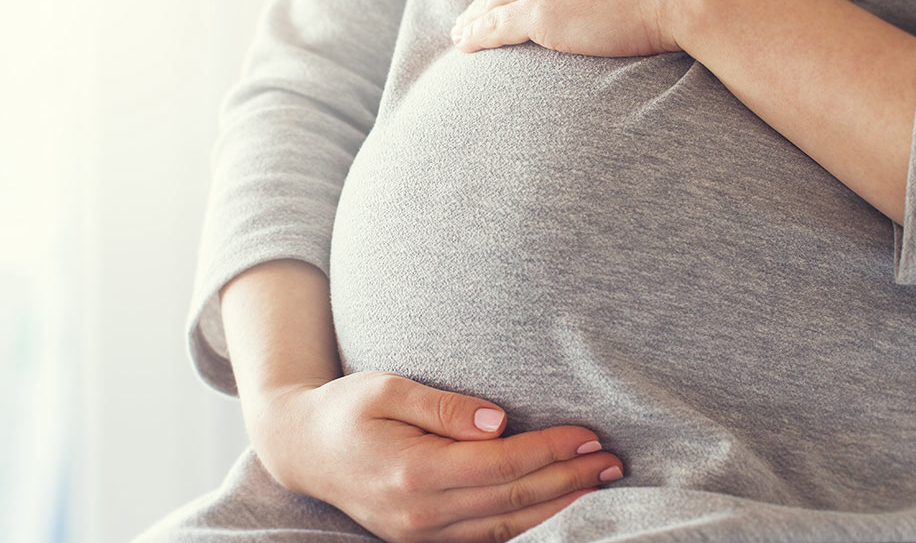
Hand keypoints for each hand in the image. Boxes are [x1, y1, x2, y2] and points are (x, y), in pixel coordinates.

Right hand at [249, 371, 623, 542]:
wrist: (302, 449)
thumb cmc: (347, 409)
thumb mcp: (388, 388)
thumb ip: (443, 406)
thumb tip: (498, 420)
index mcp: (413, 472)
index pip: (500, 465)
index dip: (550, 451)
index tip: (588, 434)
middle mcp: (420, 514)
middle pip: (512, 500)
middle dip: (568, 480)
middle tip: (613, 461)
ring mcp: (420, 535)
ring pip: (506, 528)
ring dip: (558, 507)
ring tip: (598, 484)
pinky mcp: (422, 540)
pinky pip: (487, 539)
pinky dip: (528, 526)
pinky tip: (556, 508)